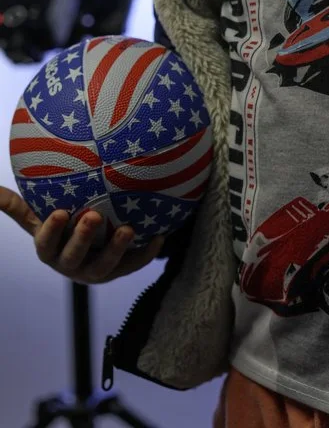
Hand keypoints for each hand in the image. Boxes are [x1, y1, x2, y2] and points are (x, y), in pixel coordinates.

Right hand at [0, 185, 164, 284]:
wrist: (85, 249)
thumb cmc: (59, 227)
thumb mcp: (36, 216)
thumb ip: (16, 206)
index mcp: (49, 250)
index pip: (46, 243)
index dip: (52, 230)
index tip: (60, 211)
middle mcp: (70, 265)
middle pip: (74, 257)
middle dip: (83, 239)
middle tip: (94, 216)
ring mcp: (95, 271)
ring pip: (104, 267)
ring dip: (117, 250)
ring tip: (129, 229)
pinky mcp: (118, 272)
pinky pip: (133, 266)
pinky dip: (146, 254)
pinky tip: (160, 236)